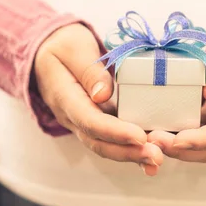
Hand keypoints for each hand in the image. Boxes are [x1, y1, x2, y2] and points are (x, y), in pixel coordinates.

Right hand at [34, 24, 162, 174]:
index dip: (115, 132)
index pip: (90, 121)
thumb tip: (103, 95)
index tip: (140, 136)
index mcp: (64, 98)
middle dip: (128, 152)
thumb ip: (89, 71)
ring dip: (133, 155)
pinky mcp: (96, 122)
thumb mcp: (74, 48)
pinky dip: (133, 149)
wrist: (48, 54)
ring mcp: (83, 123)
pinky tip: (153, 153)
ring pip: (106, 146)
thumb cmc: (63, 46)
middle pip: (99, 143)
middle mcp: (72, 117)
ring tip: (158, 159)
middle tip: (156, 156)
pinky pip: (113, 140)